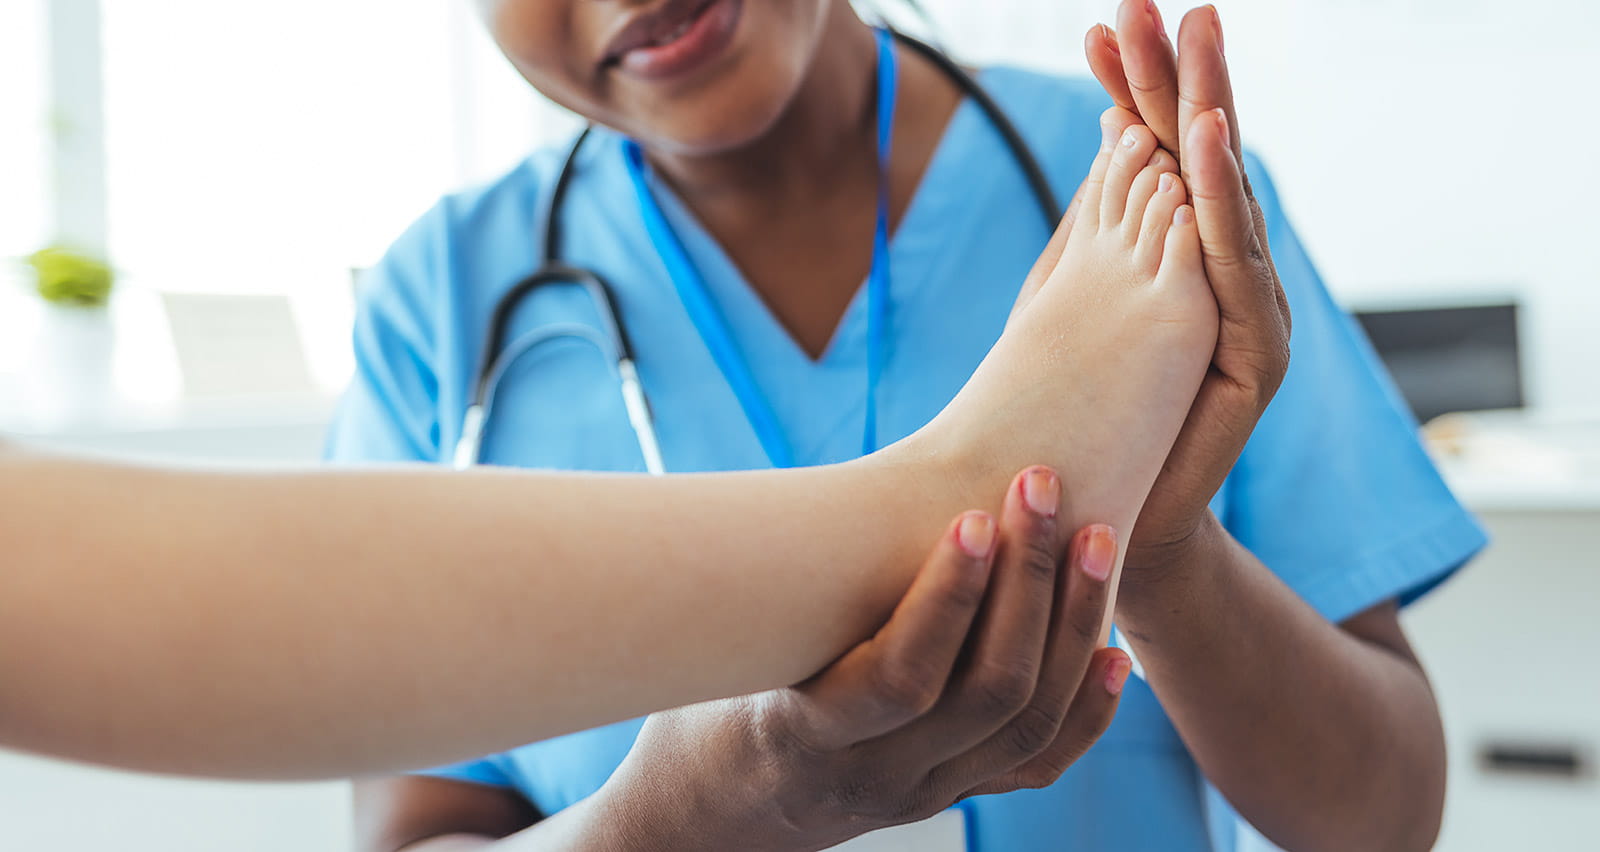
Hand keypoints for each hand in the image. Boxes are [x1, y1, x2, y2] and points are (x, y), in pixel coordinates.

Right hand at [589, 468, 1129, 851]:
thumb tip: (839, 496)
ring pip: (1026, 724)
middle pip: (987, 692)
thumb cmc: (708, 713)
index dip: (949, 597)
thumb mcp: (731, 660)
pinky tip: (1113, 652)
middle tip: (1039, 487)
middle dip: (1027, 581)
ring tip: (1092, 539)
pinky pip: (1037, 766)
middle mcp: (880, 778)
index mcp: (808, 737)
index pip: (903, 677)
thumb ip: (791, 604)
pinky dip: (1086, 710)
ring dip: (1069, 624)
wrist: (715, 820)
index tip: (972, 516)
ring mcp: (927, 793)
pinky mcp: (954, 795)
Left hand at [1023, 3, 1290, 581]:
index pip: (1155, 155)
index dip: (1133, 89)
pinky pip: (1235, 268)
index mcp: (1175, 254)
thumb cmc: (1090, 415)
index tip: (1101, 26)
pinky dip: (1221, 204)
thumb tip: (1110, 127)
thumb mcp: (1080, 298)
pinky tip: (1207, 146)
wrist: (1102, 522)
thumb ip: (1101, 218)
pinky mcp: (1254, 356)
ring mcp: (1241, 311)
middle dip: (1180, 78)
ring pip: (1226, 202)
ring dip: (1208, 118)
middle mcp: (1217, 273)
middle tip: (1162, 5)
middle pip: (1199, 161)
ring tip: (1195, 47)